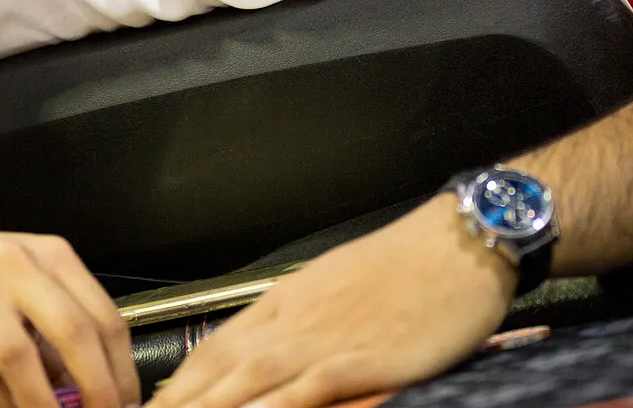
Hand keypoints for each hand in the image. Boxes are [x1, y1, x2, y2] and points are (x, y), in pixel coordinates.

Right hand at [0, 225, 136, 407]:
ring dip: (44, 403)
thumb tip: (93, 381)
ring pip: (22, 355)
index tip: (128, 403)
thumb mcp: (19, 280)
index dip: (122, 368)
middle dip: (96, 386)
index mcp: (50, 255)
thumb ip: (56, 320)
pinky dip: (0, 401)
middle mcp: (16, 264)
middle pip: (73, 331)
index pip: (104, 315)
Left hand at [147, 195, 514, 407]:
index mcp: (283, 304)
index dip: (174, 388)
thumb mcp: (332, 289)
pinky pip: (313, 387)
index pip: (211, 351)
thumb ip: (292, 325)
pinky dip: (276, 406)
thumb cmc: (403, 268)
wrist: (458, 241)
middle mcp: (293, 321)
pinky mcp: (368, 357)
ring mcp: (327, 339)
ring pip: (250, 380)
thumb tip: (254, 360)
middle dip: (176, 406)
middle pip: (217, 371)